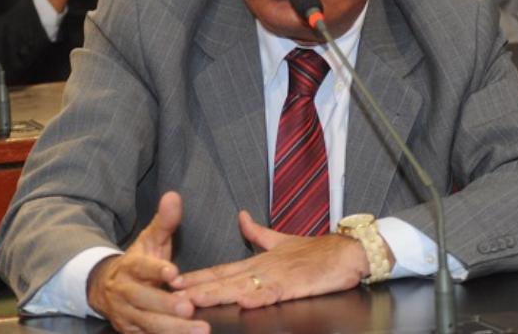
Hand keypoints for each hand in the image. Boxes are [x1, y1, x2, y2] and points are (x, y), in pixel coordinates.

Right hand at [87, 192, 209, 333]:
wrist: (105, 288)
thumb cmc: (138, 262)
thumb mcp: (150, 239)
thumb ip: (165, 221)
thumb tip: (174, 195)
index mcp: (130, 267)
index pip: (141, 268)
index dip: (156, 271)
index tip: (174, 274)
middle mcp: (125, 292)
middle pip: (143, 301)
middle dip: (166, 306)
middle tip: (189, 307)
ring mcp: (127, 314)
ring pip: (148, 324)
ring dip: (173, 329)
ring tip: (200, 330)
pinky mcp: (131, 331)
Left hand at [172, 211, 369, 308]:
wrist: (346, 252)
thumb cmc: (316, 252)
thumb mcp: (282, 241)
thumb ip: (259, 233)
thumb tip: (242, 217)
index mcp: (258, 261)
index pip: (221, 269)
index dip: (197, 276)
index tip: (173, 280)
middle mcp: (262, 267)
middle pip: (224, 280)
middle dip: (197, 288)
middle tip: (171, 294)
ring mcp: (277, 276)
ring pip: (242, 286)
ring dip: (218, 293)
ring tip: (196, 300)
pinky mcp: (295, 284)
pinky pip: (274, 292)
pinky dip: (259, 296)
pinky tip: (245, 301)